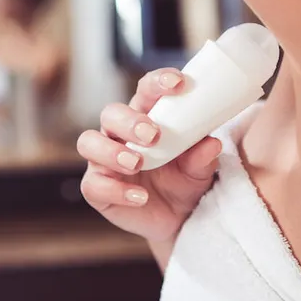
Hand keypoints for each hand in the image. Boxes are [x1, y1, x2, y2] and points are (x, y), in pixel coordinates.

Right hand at [77, 68, 221, 242]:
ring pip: (89, 142)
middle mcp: (120, 134)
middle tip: (153, 135)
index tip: (178, 83)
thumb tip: (212, 143)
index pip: (146, 90)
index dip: (158, 82)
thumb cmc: (186, 181)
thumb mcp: (200, 170)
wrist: (179, 219)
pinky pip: (93, 185)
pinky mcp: (98, 188)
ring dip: (111, 150)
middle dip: (129, 120)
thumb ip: (202, 157)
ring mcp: (104, 160)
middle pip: (111, 113)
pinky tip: (139, 197)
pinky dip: (115, 190)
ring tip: (136, 164)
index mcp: (148, 116)